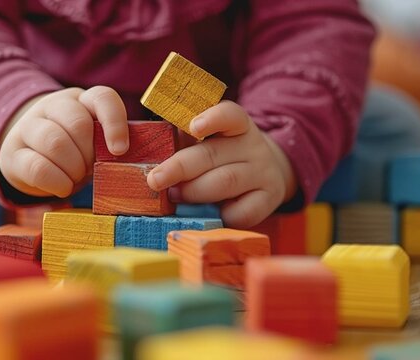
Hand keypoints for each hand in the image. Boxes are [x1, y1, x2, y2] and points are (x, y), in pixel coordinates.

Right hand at [0, 86, 128, 197]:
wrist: (31, 161)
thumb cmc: (74, 153)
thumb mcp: (94, 143)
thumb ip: (108, 144)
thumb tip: (122, 157)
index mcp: (80, 100)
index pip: (102, 98)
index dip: (114, 123)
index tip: (120, 150)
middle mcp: (52, 106)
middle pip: (78, 123)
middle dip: (89, 155)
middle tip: (89, 169)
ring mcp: (28, 126)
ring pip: (55, 142)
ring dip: (73, 169)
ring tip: (76, 178)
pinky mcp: (12, 152)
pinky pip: (38, 167)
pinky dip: (57, 183)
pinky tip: (63, 187)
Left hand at [146, 101, 296, 227]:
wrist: (267, 173)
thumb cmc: (222, 155)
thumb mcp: (209, 141)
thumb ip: (184, 142)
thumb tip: (150, 152)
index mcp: (237, 125)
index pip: (230, 115)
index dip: (212, 118)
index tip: (194, 127)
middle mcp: (253, 146)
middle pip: (214, 154)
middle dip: (179, 167)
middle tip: (154, 179)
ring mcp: (263, 173)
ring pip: (225, 182)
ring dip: (193, 191)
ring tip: (174, 195)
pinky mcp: (269, 200)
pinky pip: (241, 211)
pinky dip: (218, 215)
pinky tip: (206, 213)